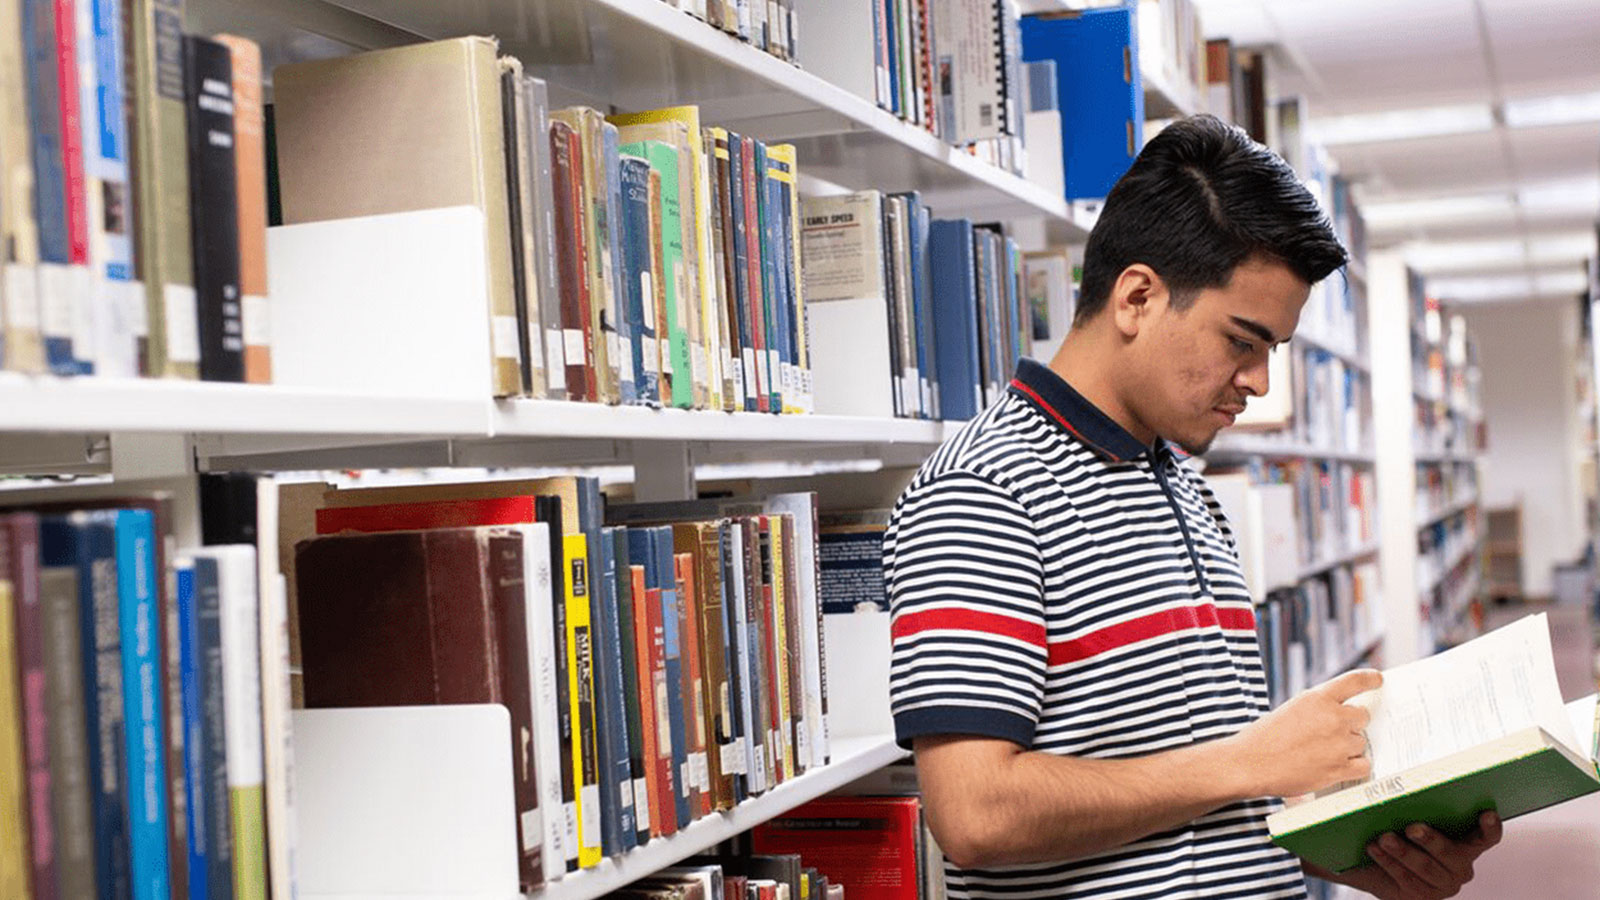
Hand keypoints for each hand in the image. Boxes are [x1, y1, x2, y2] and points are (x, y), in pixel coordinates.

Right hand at [1224, 668, 1380, 797]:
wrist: (1251, 763)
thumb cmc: (1264, 737)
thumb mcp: (1291, 709)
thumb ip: (1318, 708)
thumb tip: (1341, 715)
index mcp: (1318, 698)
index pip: (1354, 681)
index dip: (1370, 679)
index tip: (1378, 679)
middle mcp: (1333, 718)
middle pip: (1363, 716)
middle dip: (1352, 723)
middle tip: (1333, 732)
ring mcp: (1339, 744)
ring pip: (1361, 742)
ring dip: (1348, 747)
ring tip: (1323, 753)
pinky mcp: (1340, 768)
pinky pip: (1363, 765)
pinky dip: (1353, 766)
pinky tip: (1336, 766)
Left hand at [1345, 812, 1502, 898]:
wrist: (1379, 869)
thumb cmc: (1402, 837)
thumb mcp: (1411, 821)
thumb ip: (1417, 809)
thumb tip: (1399, 791)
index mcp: (1466, 844)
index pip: (1486, 837)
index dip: (1490, 827)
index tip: (1487, 813)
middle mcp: (1460, 867)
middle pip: (1449, 853)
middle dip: (1430, 839)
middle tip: (1412, 828)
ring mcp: (1443, 885)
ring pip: (1425, 867)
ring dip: (1403, 852)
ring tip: (1384, 838)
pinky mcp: (1423, 897)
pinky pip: (1406, 879)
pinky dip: (1389, 862)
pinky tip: (1374, 849)